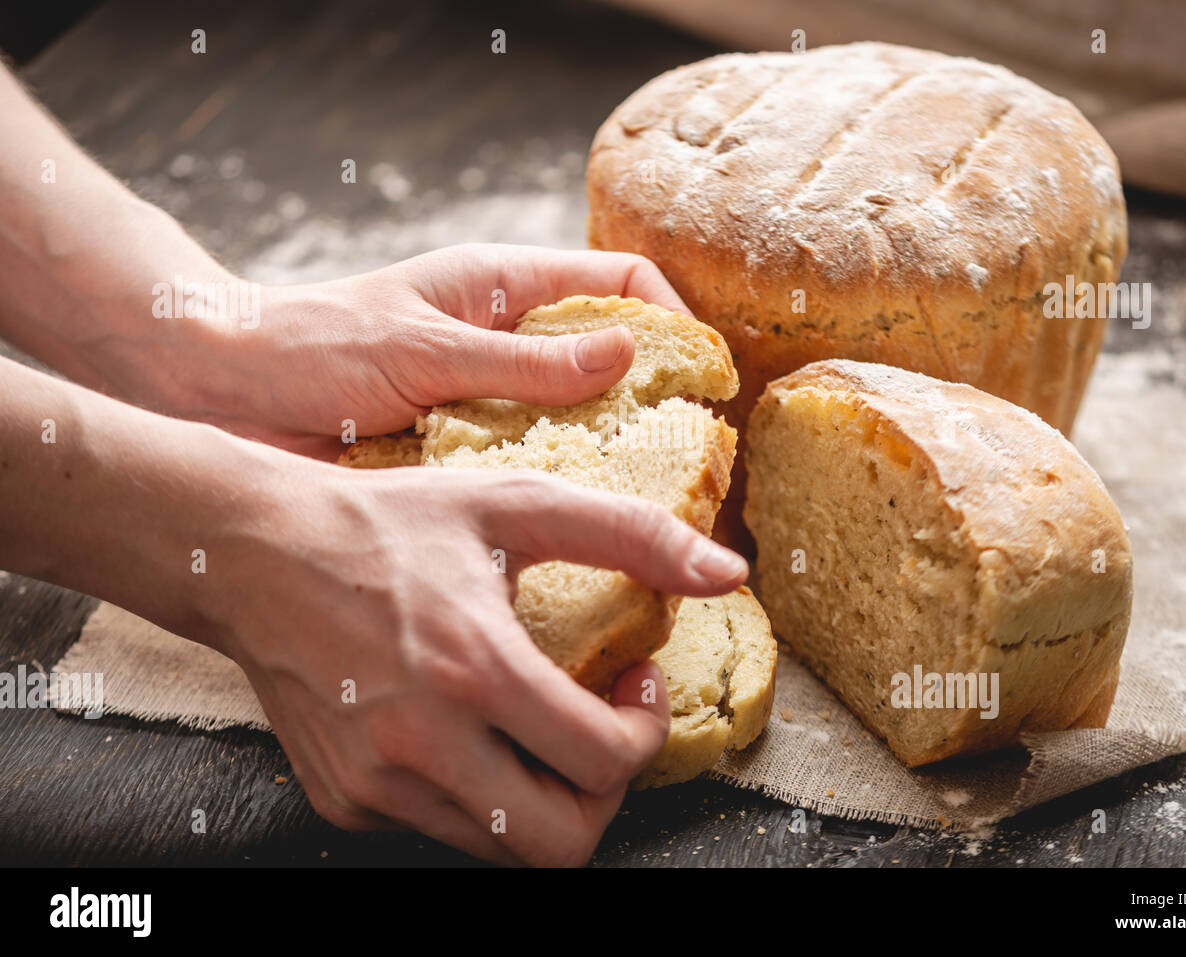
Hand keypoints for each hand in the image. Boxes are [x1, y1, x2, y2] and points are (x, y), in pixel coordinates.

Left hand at [191, 244, 692, 456]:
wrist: (227, 398)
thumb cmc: (314, 349)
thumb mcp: (424, 349)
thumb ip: (523, 359)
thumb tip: (627, 355)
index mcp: (504, 288)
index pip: (619, 284)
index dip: (672, 319)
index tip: (707, 374)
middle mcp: (509, 344)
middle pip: (612, 361)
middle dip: (656, 399)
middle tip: (696, 456)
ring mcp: (490, 402)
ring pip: (578, 424)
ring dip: (609, 456)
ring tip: (652, 503)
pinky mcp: (465, 454)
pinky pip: (529, 471)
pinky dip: (557, 494)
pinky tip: (581, 531)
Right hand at [212, 458, 747, 865]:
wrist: (252, 552)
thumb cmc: (387, 522)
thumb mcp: (514, 503)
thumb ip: (631, 534)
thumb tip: (729, 573)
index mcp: (472, 668)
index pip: (603, 764)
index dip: (646, 733)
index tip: (636, 685)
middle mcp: (420, 744)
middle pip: (563, 845)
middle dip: (607, 794)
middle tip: (602, 731)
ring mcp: (376, 785)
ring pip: (505, 851)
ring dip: (546, 798)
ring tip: (540, 724)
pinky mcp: (346, 801)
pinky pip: (445, 829)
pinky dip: (480, 795)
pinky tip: (470, 729)